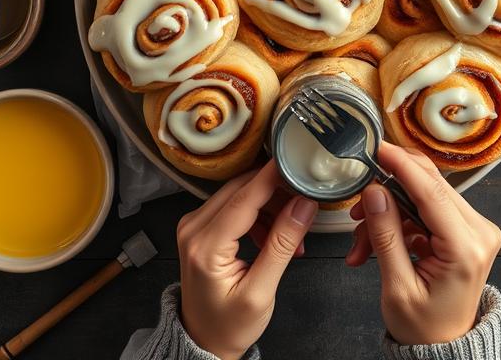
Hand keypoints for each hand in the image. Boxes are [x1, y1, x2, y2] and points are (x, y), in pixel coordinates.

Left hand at [178, 160, 317, 359]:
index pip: (245, 197)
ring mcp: (194, 224)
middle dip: (278, 191)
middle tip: (307, 202)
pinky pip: (234, 204)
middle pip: (242, 188)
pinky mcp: (200, 226)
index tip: (299, 160)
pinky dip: (258, 213)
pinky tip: (275, 234)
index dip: (274, 176)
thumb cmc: (228, 325)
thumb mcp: (261, 292)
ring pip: (239, 193)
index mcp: (205, 246)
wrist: (203, 340)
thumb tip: (303, 205)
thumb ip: (282, 245)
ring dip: (270, 204)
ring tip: (294, 233)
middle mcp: (193, 227)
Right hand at [346, 143, 500, 345]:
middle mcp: (480, 232)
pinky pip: (426, 209)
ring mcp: (476, 229)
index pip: (432, 191)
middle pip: (430, 186)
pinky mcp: (466, 229)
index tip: (378, 148)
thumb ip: (385, 236)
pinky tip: (376, 243)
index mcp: (467, 248)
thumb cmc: (425, 328)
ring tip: (362, 243)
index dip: (401, 165)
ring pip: (423, 195)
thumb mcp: (397, 287)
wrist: (445, 347)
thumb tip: (375, 192)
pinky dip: (399, 221)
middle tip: (357, 206)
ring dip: (388, 212)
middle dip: (387, 192)